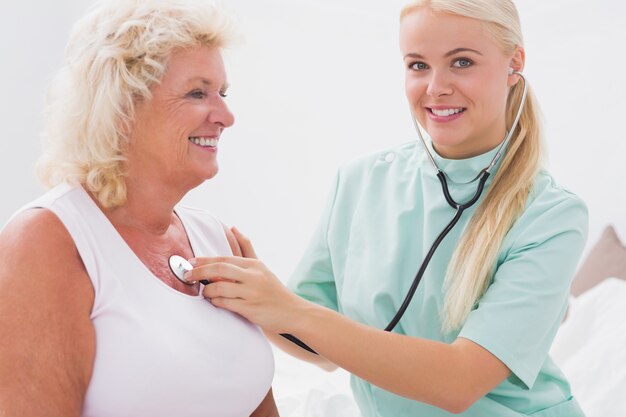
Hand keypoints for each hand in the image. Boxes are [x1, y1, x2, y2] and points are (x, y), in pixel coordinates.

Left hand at [188, 228, 306, 333]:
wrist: (292, 311)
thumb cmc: (272, 289)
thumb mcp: (261, 266)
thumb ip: (247, 247)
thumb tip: (234, 228)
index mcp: (254, 265)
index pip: (224, 259)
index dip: (204, 260)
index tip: (190, 263)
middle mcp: (253, 276)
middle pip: (220, 268)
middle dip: (199, 271)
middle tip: (187, 275)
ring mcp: (252, 292)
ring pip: (220, 287)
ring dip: (207, 290)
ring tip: (205, 292)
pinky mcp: (250, 308)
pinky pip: (225, 303)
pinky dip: (216, 302)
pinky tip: (215, 301)